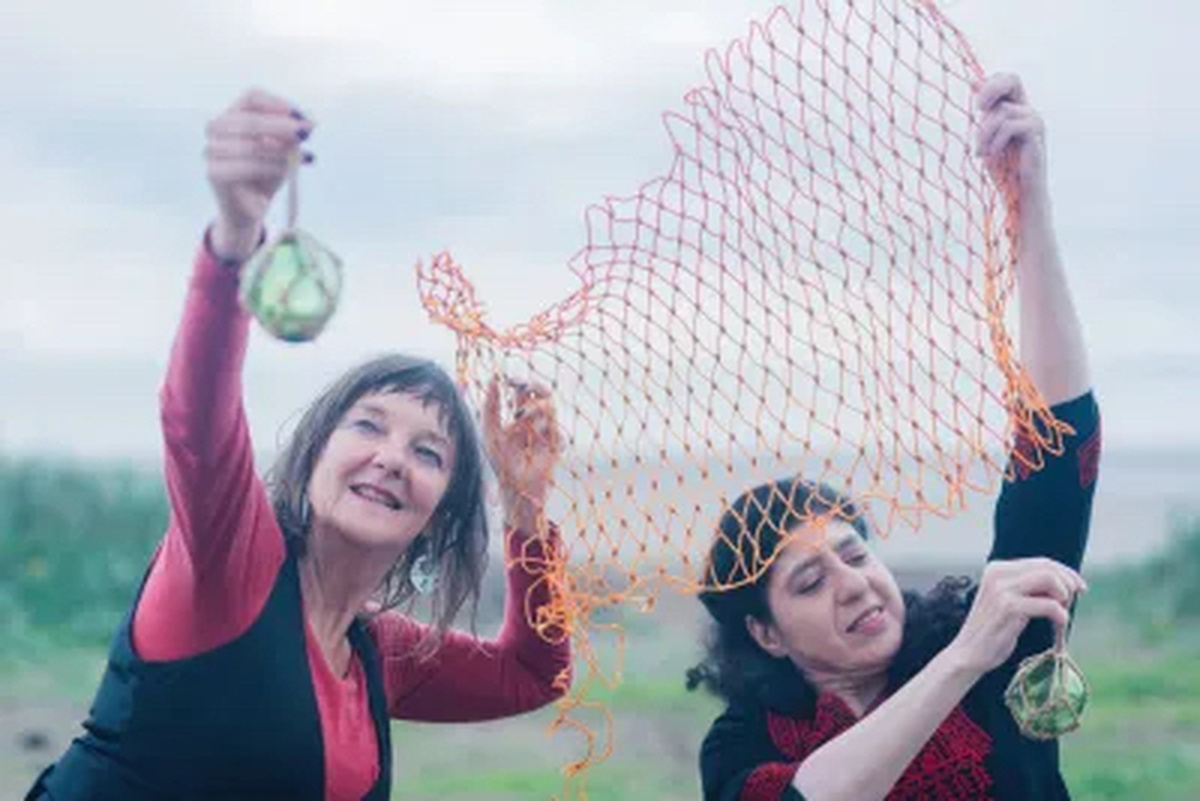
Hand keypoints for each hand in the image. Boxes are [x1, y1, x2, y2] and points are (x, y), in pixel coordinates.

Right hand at [204, 88, 313, 261]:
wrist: (252, 207)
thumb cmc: (267, 173)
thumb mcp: (283, 151)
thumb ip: (290, 137)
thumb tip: (307, 124)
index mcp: (234, 115)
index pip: (252, 97)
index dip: (276, 103)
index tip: (299, 114)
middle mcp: (217, 128)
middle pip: (249, 119)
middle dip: (282, 126)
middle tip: (307, 132)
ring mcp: (211, 150)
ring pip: (250, 145)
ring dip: (281, 152)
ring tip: (302, 159)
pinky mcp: (214, 173)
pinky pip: (247, 166)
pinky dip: (272, 168)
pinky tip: (288, 171)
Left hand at [483, 378, 562, 533]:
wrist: (513, 489)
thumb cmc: (500, 463)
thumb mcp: (490, 432)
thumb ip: (491, 407)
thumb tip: (493, 380)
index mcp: (520, 416)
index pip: (524, 392)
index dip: (518, 382)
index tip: (508, 379)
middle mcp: (536, 422)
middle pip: (543, 394)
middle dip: (534, 386)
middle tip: (521, 387)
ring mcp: (547, 433)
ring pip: (549, 408)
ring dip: (533, 409)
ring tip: (518, 418)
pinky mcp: (556, 447)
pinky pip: (558, 433)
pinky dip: (547, 433)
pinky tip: (533, 441)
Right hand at [948, 557, 1086, 675]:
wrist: (969, 652)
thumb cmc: (993, 630)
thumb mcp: (1007, 600)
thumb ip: (1027, 588)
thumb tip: (1065, 582)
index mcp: (997, 569)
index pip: (1041, 562)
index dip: (1065, 572)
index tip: (1080, 587)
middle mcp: (997, 573)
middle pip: (1047, 568)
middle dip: (1068, 583)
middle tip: (1071, 602)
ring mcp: (1001, 589)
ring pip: (1049, 580)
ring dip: (1064, 596)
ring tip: (1061, 613)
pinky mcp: (1008, 608)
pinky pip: (1048, 604)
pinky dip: (1060, 614)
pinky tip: (1059, 624)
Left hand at [975, 73, 1048, 214]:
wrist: (1019, 196)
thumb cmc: (1003, 170)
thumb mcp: (987, 138)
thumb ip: (985, 114)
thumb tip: (974, 81)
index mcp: (1016, 110)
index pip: (1008, 79)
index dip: (990, 83)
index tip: (976, 105)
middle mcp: (1027, 111)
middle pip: (1013, 79)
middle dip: (990, 90)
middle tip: (977, 110)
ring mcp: (1034, 122)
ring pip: (1003, 111)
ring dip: (984, 132)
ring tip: (981, 152)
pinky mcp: (1037, 136)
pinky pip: (1011, 125)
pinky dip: (996, 140)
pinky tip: (991, 154)